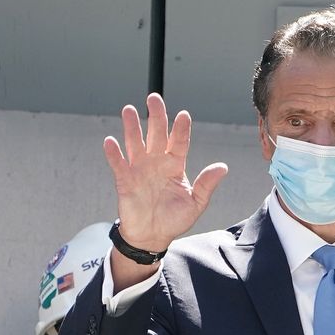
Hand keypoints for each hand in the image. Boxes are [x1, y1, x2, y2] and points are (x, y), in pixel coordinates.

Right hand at [104, 93, 227, 250]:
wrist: (153, 236)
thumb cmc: (175, 219)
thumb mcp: (196, 203)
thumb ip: (206, 184)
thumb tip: (223, 167)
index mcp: (175, 165)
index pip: (179, 142)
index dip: (181, 129)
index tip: (183, 115)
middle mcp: (157, 162)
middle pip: (156, 135)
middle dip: (156, 116)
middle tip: (154, 98)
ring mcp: (140, 169)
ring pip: (135, 143)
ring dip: (132, 127)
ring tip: (129, 109)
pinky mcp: (125, 180)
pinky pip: (119, 164)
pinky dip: (114, 154)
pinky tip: (111, 141)